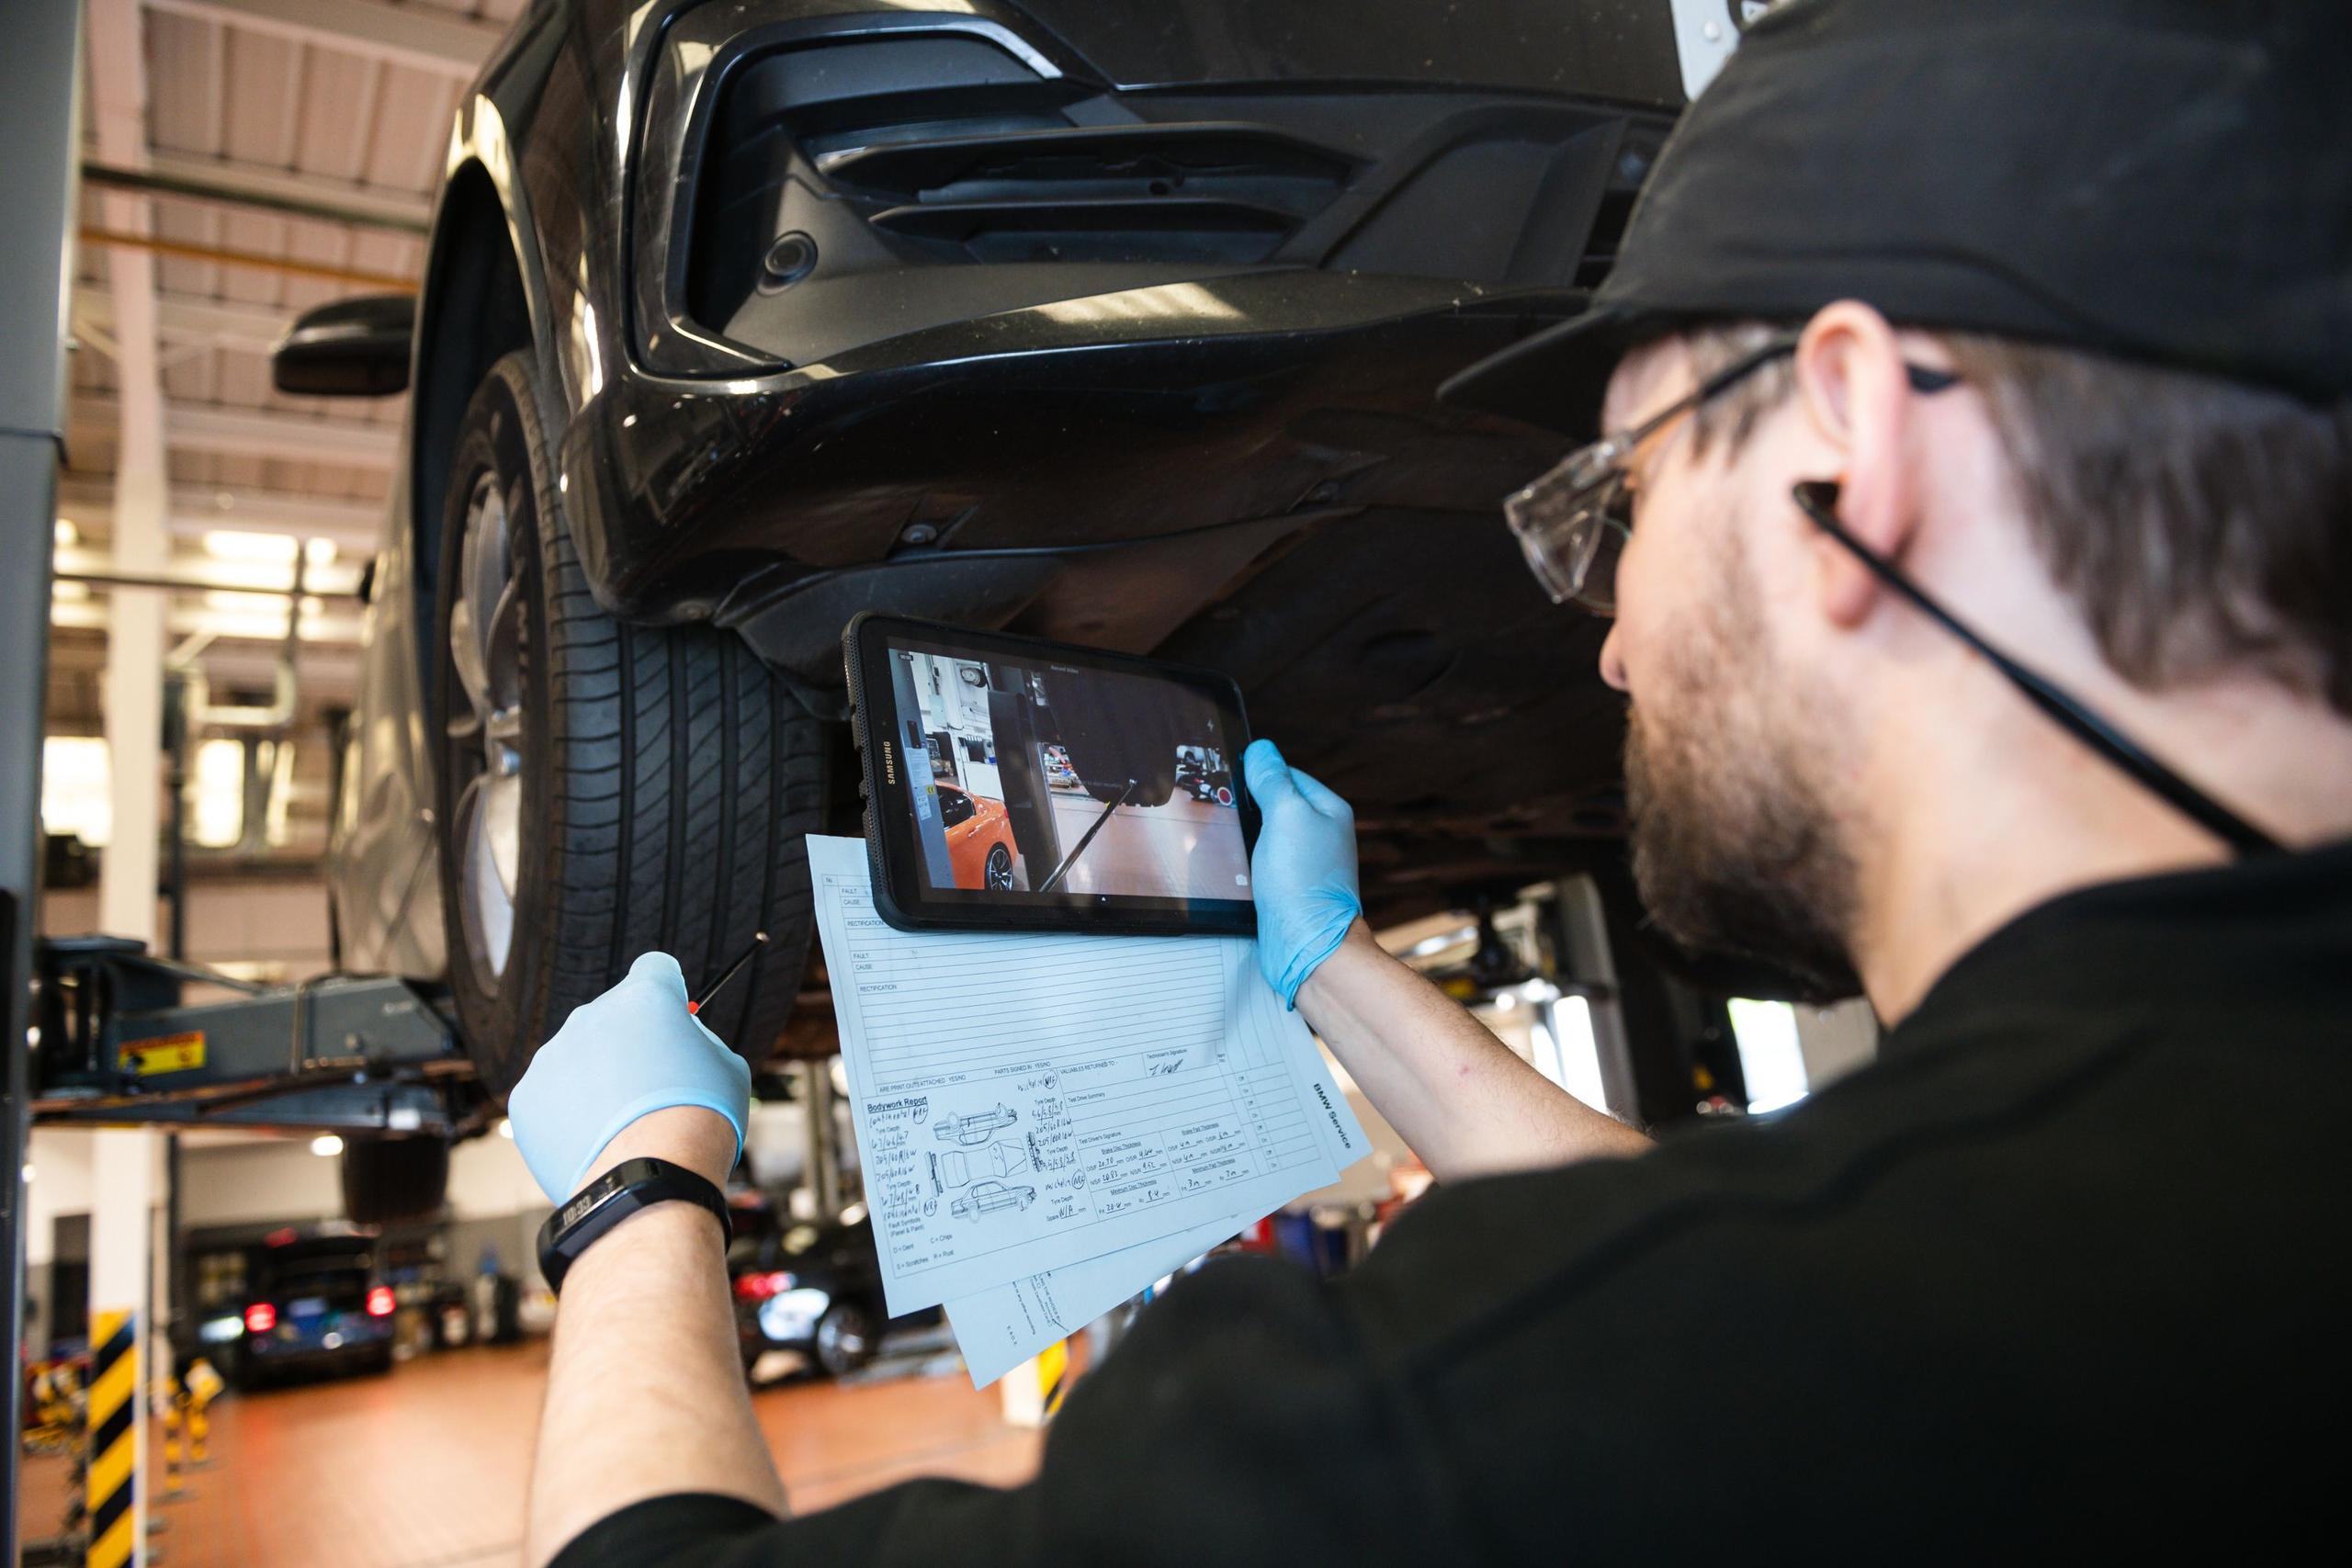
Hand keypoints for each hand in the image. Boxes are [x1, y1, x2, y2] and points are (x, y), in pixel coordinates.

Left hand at [508, 952, 752, 1200]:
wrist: (648, 1180)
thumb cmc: (700, 1123)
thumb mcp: (726, 1066)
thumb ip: (695, 1040)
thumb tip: (677, 1040)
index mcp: (644, 996)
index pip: (655, 969)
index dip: (669, 994)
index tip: (674, 1020)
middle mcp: (590, 1015)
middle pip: (613, 1016)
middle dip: (631, 1043)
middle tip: (653, 1088)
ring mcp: (551, 1056)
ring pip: (579, 1057)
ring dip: (598, 1079)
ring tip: (624, 1125)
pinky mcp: (526, 1098)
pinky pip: (552, 1095)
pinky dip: (571, 1114)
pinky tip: (596, 1140)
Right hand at [1242, 738, 1363, 1007]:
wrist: (1308, 945)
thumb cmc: (1304, 882)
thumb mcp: (1286, 816)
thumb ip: (1273, 781)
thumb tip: (1261, 750)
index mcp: (1328, 809)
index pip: (1287, 774)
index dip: (1257, 774)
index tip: (1230, 778)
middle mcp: (1320, 834)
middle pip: (1274, 804)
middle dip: (1248, 807)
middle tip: (1225, 812)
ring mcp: (1304, 861)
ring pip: (1264, 835)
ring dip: (1245, 838)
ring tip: (1230, 843)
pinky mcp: (1288, 886)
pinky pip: (1261, 862)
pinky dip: (1246, 863)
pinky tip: (1235, 868)